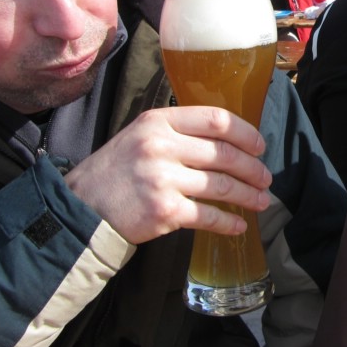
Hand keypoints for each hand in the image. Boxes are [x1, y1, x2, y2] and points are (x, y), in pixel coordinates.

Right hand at [64, 106, 271, 243]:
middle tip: (265, 178)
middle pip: (224, 154)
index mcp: (158, 122)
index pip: (215, 119)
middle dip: (252, 168)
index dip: (245, 133)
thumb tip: (224, 141)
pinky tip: (238, 226)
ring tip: (261, 201)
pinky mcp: (164, 211)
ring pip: (222, 186)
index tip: (259, 146)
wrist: (80, 208)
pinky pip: (208, 216)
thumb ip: (175, 133)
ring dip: (248, 195)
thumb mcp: (138, 137)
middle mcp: (161, 146)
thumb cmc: (114, 173)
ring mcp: (163, 179)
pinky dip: (228, 223)